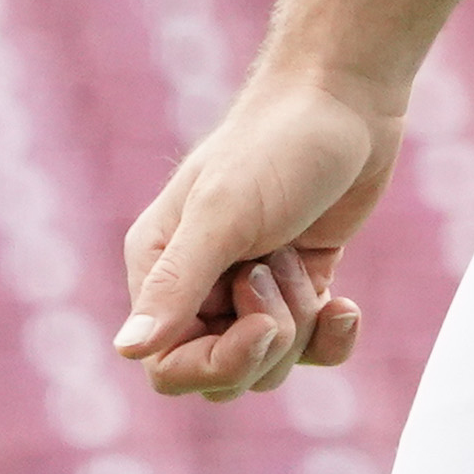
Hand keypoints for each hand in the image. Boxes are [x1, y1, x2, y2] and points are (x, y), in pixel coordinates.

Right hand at [112, 0, 458, 399]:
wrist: (346, 97)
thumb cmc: (277, 144)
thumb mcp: (224, 213)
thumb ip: (177, 285)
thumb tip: (127, 352)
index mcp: (159, 269)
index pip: (168, 366)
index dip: (218, 363)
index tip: (262, 325)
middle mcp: (198, 286)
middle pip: (220, 376)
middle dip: (266, 341)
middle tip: (280, 269)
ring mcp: (250, 288)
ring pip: (268, 364)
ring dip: (299, 321)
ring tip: (301, 257)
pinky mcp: (299, 283)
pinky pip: (309, 348)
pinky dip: (331, 336)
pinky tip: (346, 304)